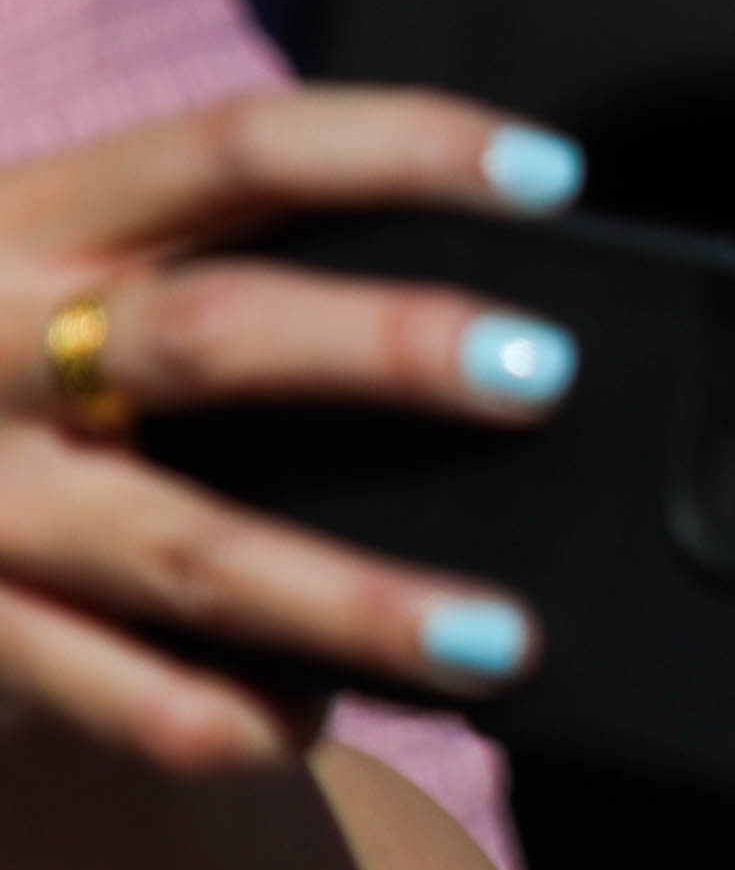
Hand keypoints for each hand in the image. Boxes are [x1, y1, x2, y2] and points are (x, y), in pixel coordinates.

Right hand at [0, 88, 584, 770]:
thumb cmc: (33, 398)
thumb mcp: (76, 299)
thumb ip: (224, 297)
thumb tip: (494, 353)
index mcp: (37, 223)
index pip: (230, 152)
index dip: (391, 146)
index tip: (547, 171)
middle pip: (205, 332)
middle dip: (383, 347)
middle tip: (543, 372)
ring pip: (184, 547)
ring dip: (351, 599)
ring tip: (501, 639)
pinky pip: (107, 688)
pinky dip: (225, 716)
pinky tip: (313, 723)